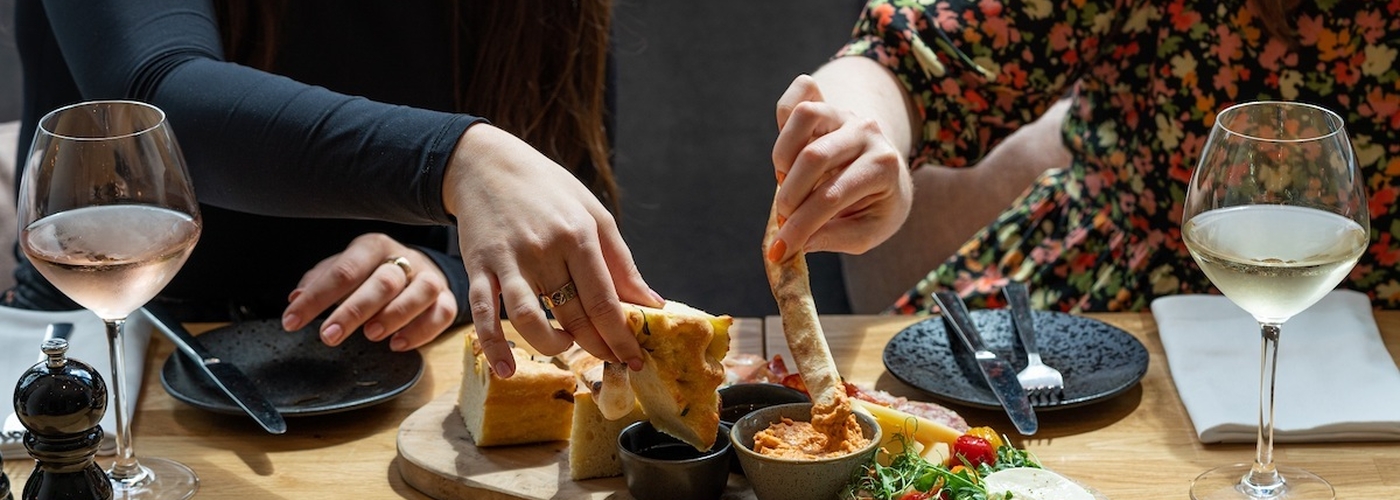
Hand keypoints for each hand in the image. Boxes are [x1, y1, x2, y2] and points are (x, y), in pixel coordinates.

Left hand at [282, 233, 455, 350]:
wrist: (418, 268)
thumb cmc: (373, 272)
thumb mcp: (345, 268)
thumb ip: (321, 280)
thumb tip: (295, 298)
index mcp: (373, 247)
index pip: (343, 270)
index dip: (316, 297)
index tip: (293, 321)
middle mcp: (404, 258)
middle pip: (383, 281)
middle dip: (354, 310)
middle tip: (329, 336)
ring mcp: (429, 278)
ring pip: (420, 292)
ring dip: (394, 315)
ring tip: (370, 335)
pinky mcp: (447, 298)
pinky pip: (443, 313)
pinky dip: (422, 330)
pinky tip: (398, 344)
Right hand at [444, 124, 663, 377]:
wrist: (487, 164)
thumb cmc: (548, 191)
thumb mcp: (592, 214)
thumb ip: (621, 261)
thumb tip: (652, 303)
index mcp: (578, 234)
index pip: (604, 299)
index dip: (621, 335)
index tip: (636, 359)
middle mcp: (544, 248)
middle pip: (573, 313)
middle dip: (597, 346)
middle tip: (611, 361)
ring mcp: (508, 259)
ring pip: (529, 318)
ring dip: (552, 345)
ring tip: (566, 346)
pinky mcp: (478, 266)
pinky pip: (484, 313)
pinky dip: (494, 346)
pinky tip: (507, 369)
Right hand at [767, 73, 913, 262]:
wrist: (888, 171)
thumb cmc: (876, 205)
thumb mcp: (868, 231)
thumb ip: (834, 238)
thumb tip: (798, 244)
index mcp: (882, 167)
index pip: (831, 197)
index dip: (800, 226)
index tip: (780, 250)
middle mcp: (866, 132)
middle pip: (813, 156)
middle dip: (789, 196)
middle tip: (783, 218)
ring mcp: (845, 114)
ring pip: (805, 116)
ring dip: (783, 156)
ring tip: (785, 182)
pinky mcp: (826, 103)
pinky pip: (800, 92)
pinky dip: (785, 112)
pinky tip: (787, 147)